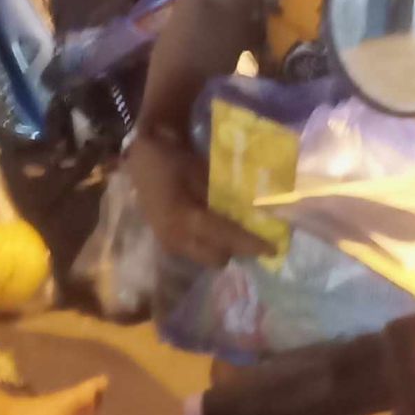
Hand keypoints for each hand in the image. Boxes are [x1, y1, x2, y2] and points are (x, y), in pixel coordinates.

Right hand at [125, 128, 273, 265]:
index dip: (249, 244)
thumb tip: (253, 212)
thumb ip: (224, 196)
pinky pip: (195, 251)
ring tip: (236, 230)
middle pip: (216, 258)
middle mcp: (175, 238)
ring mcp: (168, 243)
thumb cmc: (173, 159)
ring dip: (222, 248)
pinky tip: (215, 227)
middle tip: (253, 234)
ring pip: (205, 257)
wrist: (142, 157)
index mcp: (184, 219)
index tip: (272, 249)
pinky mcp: (166, 241)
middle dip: (236, 249)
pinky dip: (209, 243)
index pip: (224, 237)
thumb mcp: (201, 173)